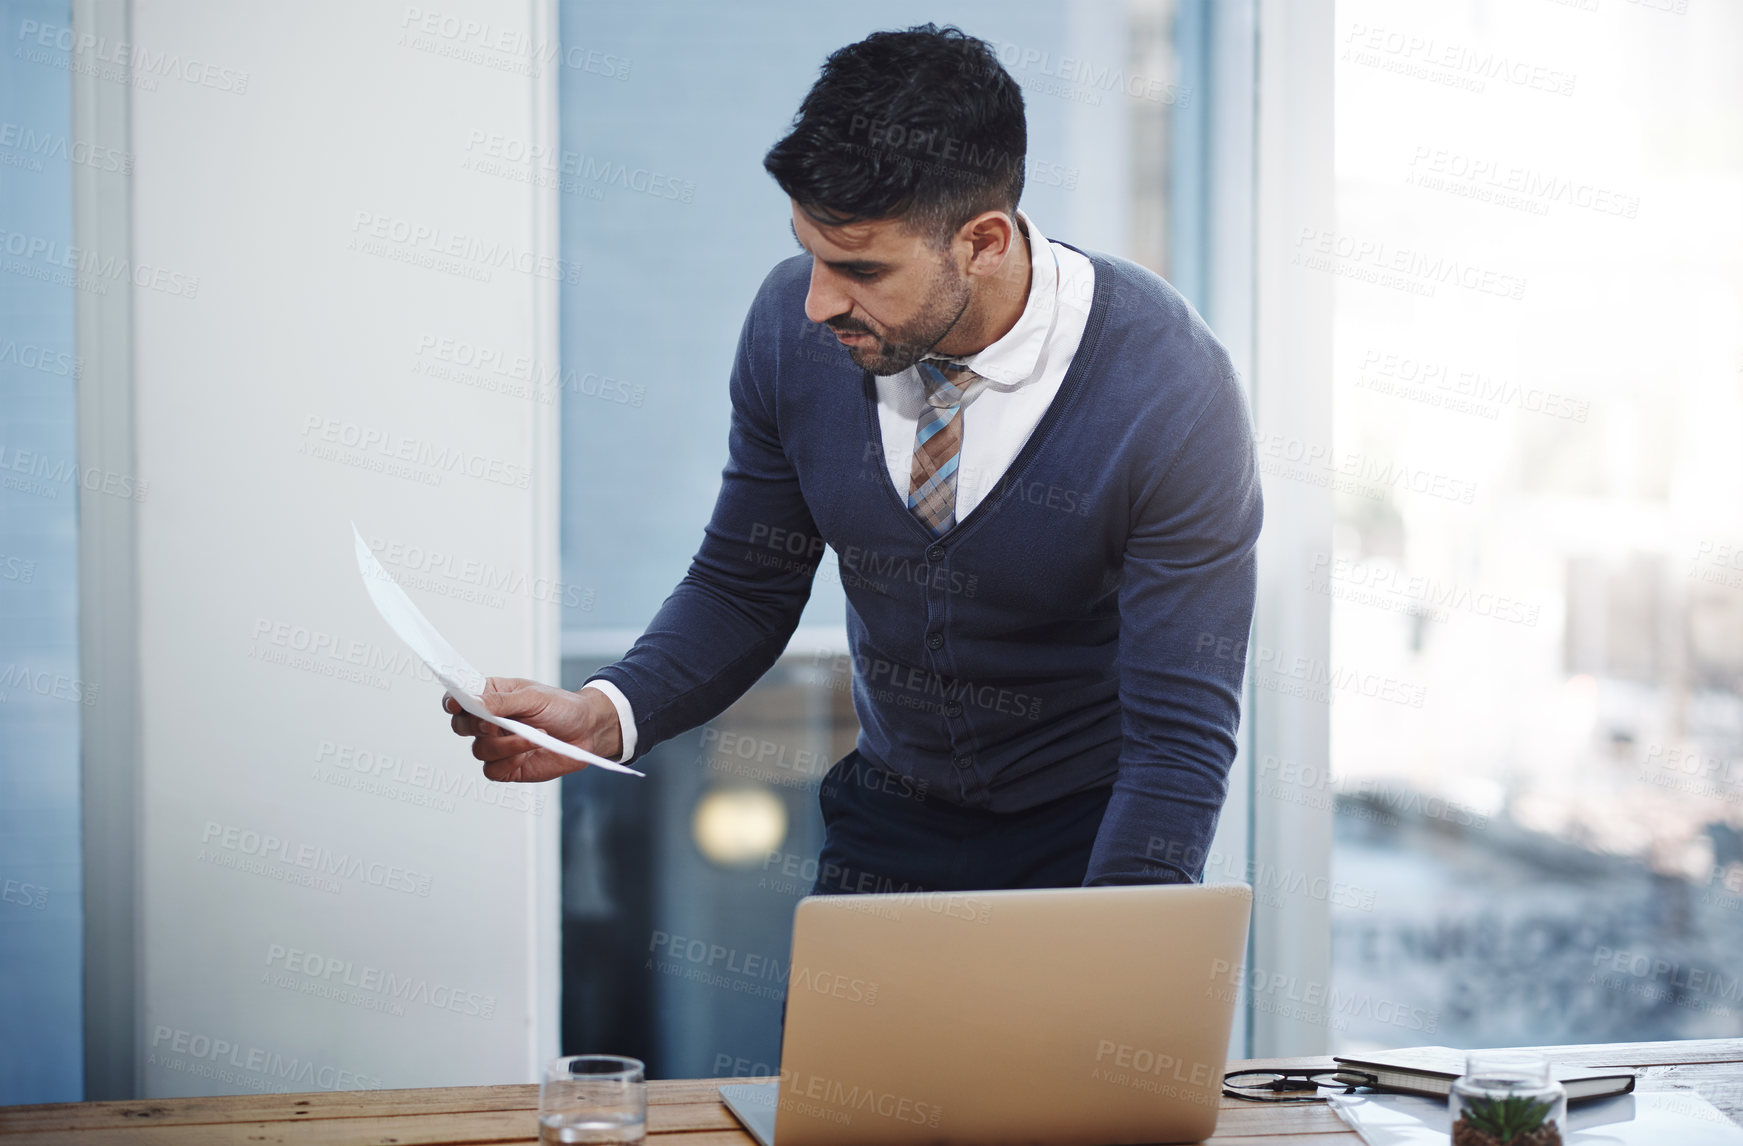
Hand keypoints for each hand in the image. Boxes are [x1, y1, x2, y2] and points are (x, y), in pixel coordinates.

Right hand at [443, 677, 623, 782]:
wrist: (587, 731)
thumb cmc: (561, 707)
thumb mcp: (533, 697)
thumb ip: (502, 701)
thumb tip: (473, 702)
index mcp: (491, 697)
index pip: (459, 699)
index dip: (452, 702)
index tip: (458, 704)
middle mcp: (490, 722)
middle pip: (461, 726)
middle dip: (475, 726)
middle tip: (495, 723)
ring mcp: (498, 746)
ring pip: (478, 750)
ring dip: (505, 745)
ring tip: (533, 736)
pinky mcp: (507, 767)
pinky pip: (492, 770)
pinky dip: (510, 761)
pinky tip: (530, 751)